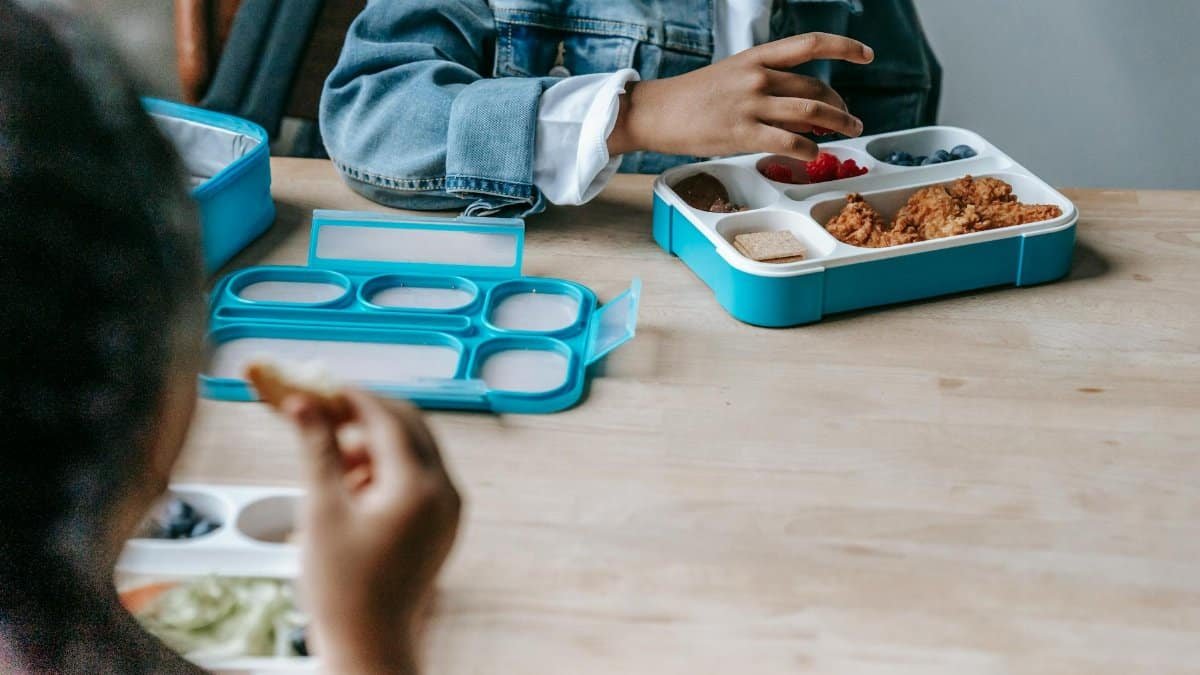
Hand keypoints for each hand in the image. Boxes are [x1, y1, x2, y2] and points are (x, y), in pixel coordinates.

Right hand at [284, 389, 460, 674]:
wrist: (369, 645)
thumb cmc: (343, 588)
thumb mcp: (322, 511)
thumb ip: (318, 450)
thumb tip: (302, 404)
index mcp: (419, 487)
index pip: (388, 419)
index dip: (353, 398)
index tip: (321, 388)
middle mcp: (445, 493)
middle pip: (410, 427)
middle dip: (366, 416)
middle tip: (325, 414)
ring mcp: (449, 510)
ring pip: (416, 450)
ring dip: (376, 443)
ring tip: (334, 465)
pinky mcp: (443, 524)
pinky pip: (420, 477)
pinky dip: (388, 469)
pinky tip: (353, 488)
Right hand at [607, 32, 873, 160]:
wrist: (656, 111)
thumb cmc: (693, 97)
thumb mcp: (733, 76)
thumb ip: (768, 86)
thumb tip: (804, 107)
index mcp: (756, 57)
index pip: (809, 44)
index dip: (844, 48)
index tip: (867, 56)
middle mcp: (757, 77)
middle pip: (816, 88)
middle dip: (841, 106)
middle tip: (851, 119)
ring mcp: (750, 105)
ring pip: (811, 113)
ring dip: (838, 124)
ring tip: (849, 133)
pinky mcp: (742, 134)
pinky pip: (788, 142)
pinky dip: (809, 150)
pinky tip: (814, 155)